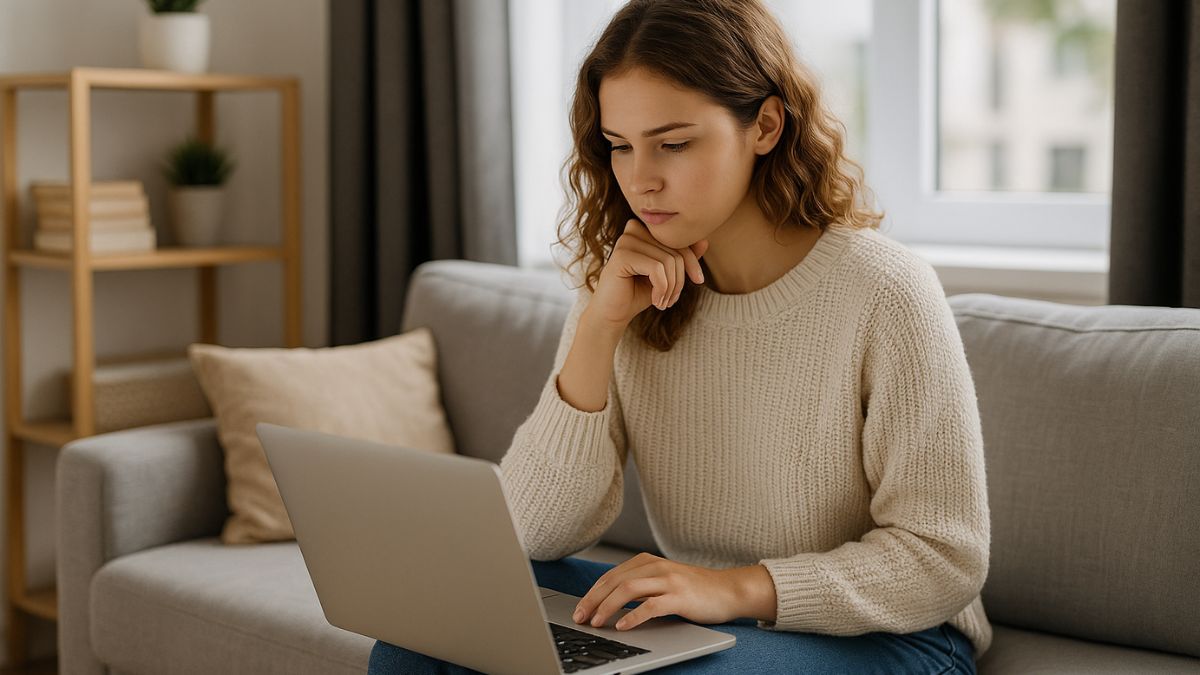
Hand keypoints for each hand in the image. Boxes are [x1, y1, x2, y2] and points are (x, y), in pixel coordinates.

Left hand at [571, 553, 742, 630]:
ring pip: (628, 590)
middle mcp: (656, 567)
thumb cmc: (693, 589)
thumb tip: (608, 602)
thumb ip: (639, 586)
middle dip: (593, 600)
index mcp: (647, 561)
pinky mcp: (680, 597)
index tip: (579, 609)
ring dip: (608, 607)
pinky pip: (651, 606)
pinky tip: (622, 626)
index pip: (611, 576)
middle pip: (615, 582)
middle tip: (580, 617)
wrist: (727, 590)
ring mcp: (668, 580)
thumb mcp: (662, 580)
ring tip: (597, 622)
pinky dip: (633, 616)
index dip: (592, 593)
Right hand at [586, 219, 708, 328]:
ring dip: (671, 287)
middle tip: (672, 300)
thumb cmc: (638, 292)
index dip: (693, 261)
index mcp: (644, 230)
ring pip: (668, 260)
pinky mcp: (621, 255)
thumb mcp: (667, 274)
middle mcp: (634, 229)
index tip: (698, 281)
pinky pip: (656, 269)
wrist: (613, 313)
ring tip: (663, 302)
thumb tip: (705, 241)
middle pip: (676, 250)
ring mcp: (626, 240)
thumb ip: (682, 257)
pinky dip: (662, 288)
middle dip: (680, 279)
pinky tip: (656, 301)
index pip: (680, 239)